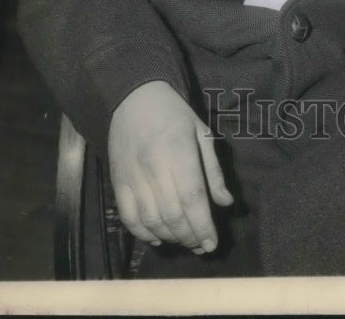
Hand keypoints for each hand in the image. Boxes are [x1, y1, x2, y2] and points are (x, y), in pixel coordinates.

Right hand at [108, 80, 232, 252]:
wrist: (134, 98)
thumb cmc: (174, 114)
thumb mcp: (201, 133)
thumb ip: (213, 170)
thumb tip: (226, 203)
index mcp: (179, 152)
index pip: (192, 198)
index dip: (203, 226)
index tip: (212, 243)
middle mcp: (154, 168)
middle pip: (173, 215)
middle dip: (190, 237)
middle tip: (201, 246)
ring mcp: (133, 176)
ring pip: (151, 220)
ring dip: (170, 238)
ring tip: (184, 241)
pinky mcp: (118, 182)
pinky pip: (129, 217)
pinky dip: (143, 234)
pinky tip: (158, 238)